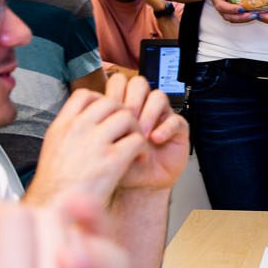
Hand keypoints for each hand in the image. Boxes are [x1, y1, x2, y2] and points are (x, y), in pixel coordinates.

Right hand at [29, 86, 145, 208]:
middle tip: (125, 132)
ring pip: (127, 117)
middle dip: (122, 115)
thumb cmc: (56, 187)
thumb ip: (69, 132)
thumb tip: (86, 120)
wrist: (55, 210)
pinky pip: (137, 141)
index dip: (101, 101)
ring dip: (134, 130)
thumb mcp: (53, 149)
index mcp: (62, 126)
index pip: (85, 95)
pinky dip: (142, 150)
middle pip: (110, 102)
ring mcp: (95, 142)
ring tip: (133, 146)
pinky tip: (137, 161)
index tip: (107, 117)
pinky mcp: (113, 159)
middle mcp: (78, 129)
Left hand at [109, 73, 189, 191]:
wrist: (140, 185)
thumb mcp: (104, 147)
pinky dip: (165, 128)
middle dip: (132, 100)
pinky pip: (175, 118)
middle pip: (139, 83)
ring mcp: (160, 116)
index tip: (109, 113)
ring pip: (158, 96)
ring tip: (142, 134)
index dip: (115, 92)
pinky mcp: (177, 128)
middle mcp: (142, 107)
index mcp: (122, 105)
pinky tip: (155, 139)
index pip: (119, 82)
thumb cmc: (121, 167)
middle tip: (127, 119)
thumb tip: (91, 112)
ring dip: (148, 113)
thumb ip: (99, 128)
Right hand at [207, 0, 257, 23]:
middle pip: (228, 16)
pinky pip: (237, 16)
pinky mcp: (231, 10)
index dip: (230, 9)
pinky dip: (245, 17)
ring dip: (244, 19)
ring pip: (233, 18)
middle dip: (240, 18)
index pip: (221, 5)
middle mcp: (220, 4)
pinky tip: (255, 14)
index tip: (241, 9)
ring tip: (256, 15)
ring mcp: (225, 8)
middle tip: (253, 15)